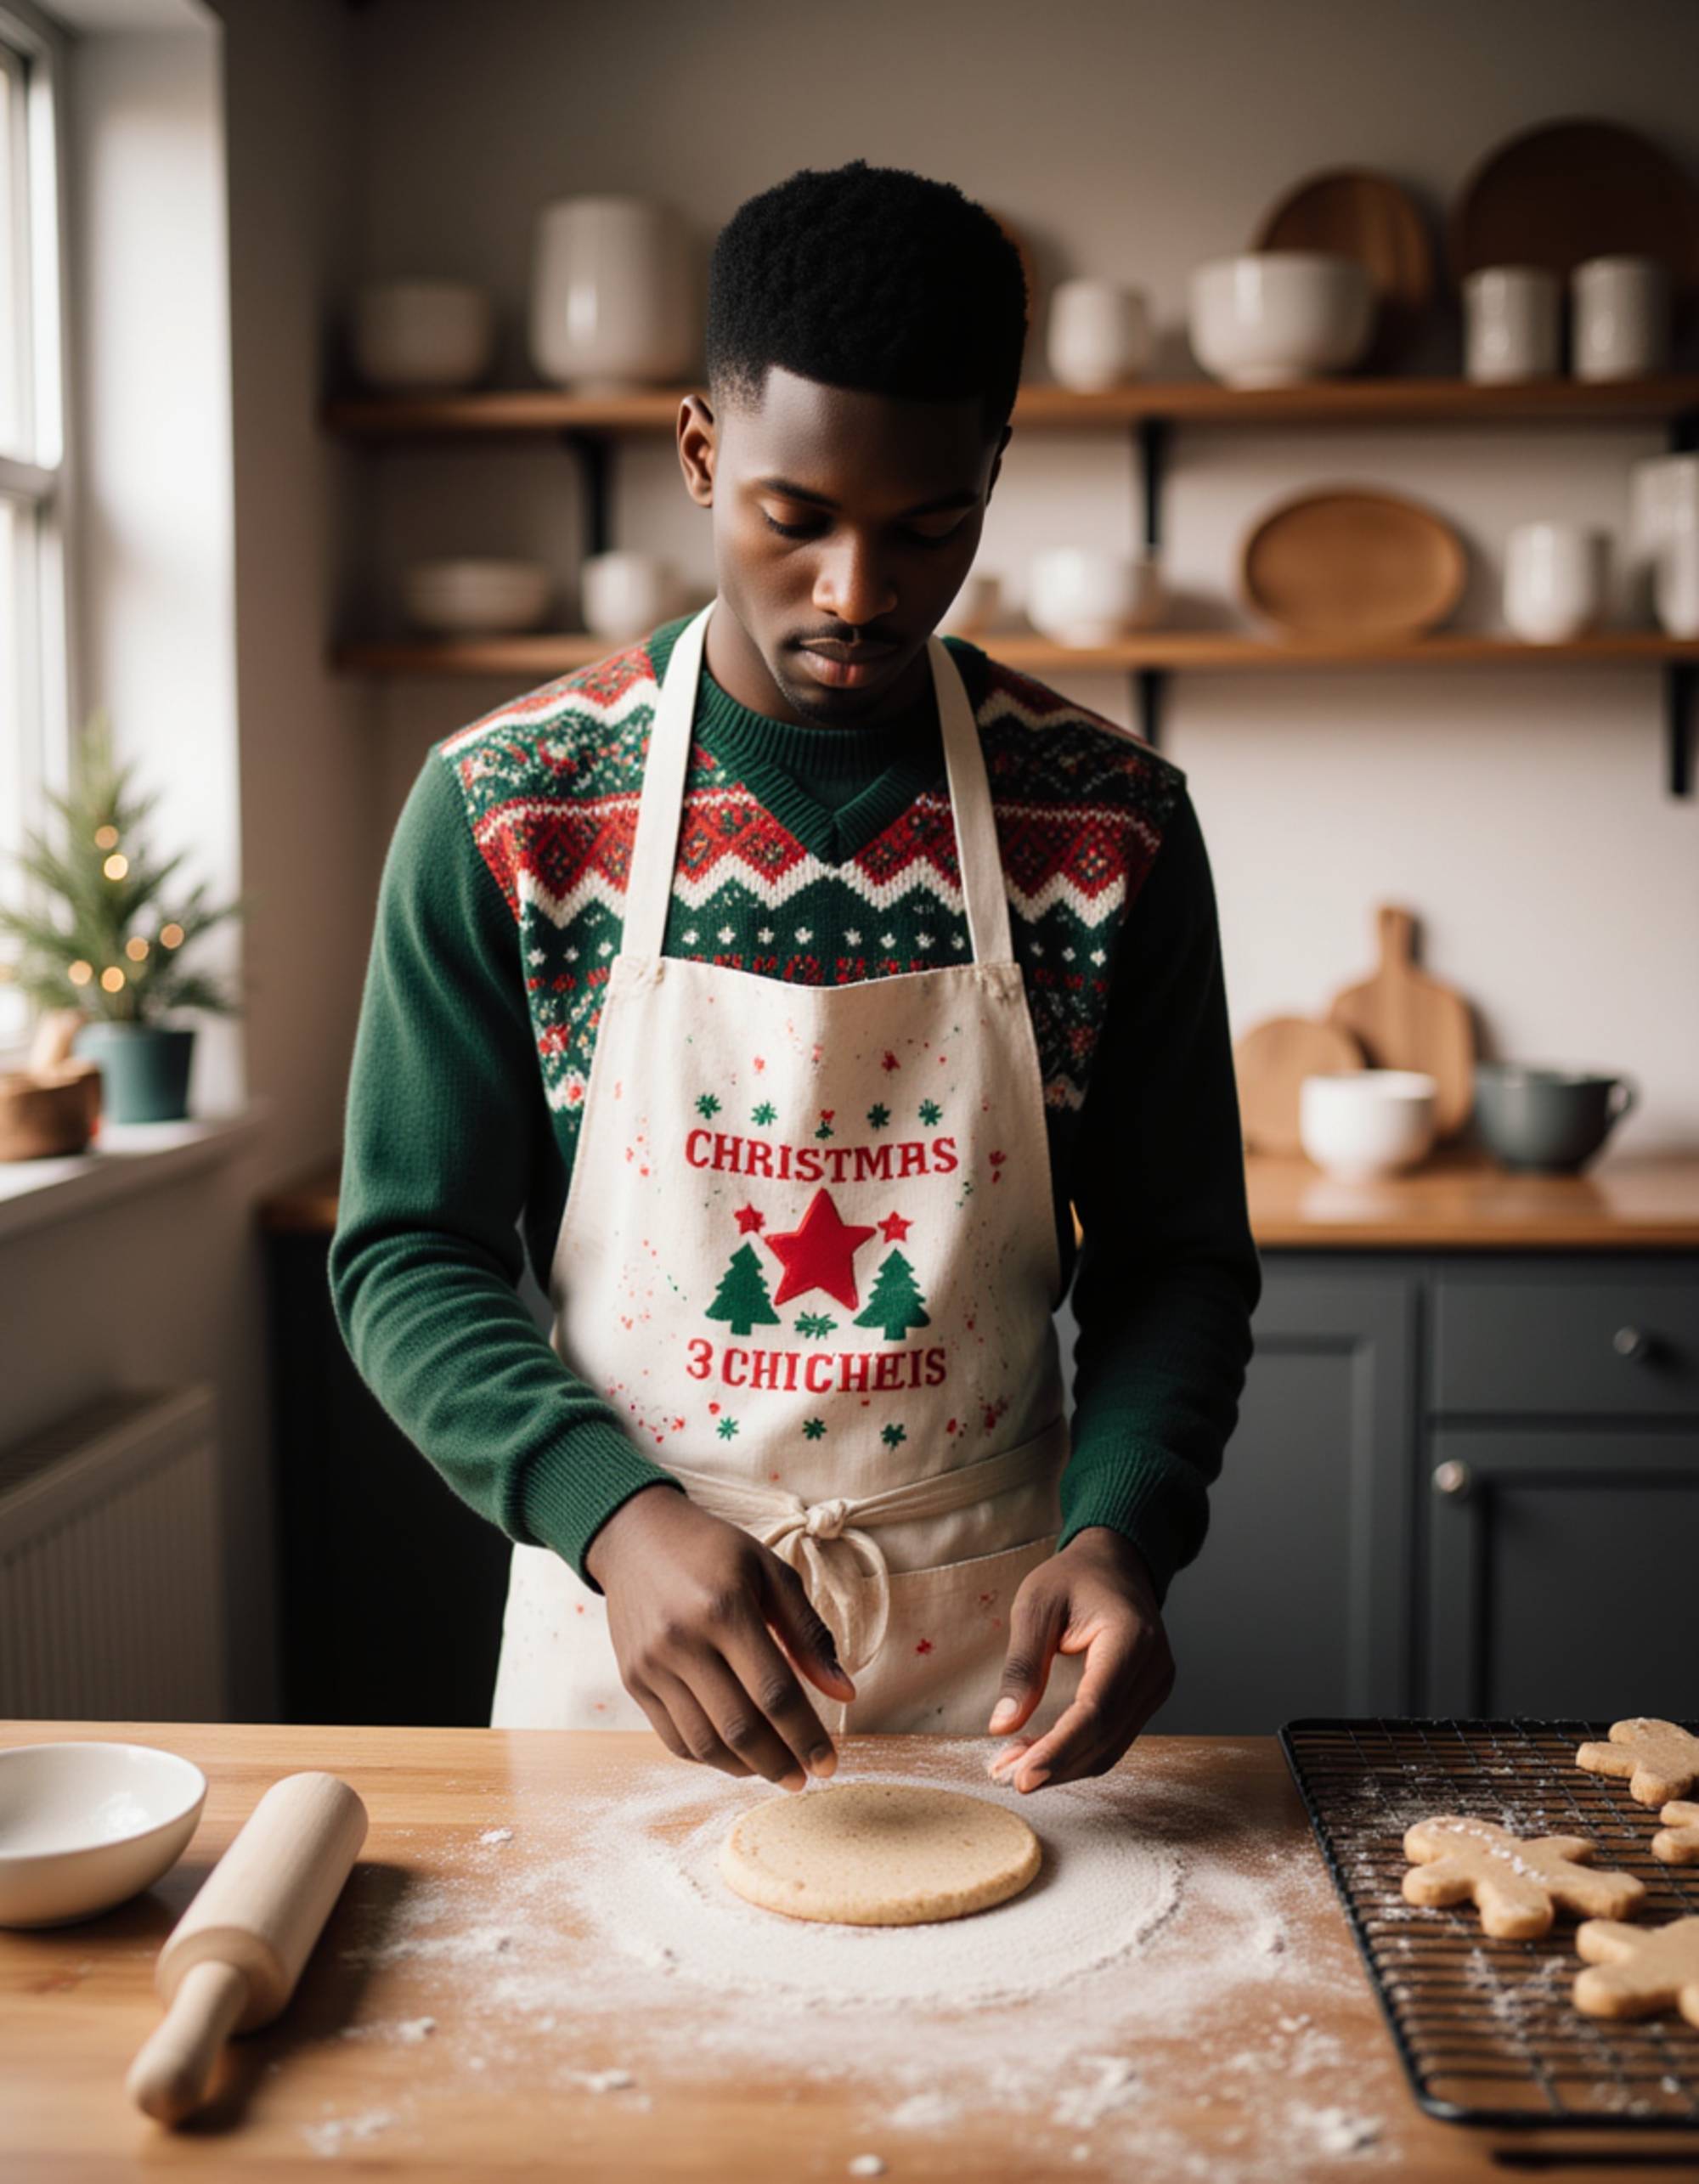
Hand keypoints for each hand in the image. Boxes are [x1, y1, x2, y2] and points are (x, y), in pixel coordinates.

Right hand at [585, 1484, 856, 1789]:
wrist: (636, 1536)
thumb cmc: (714, 1551)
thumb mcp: (771, 1573)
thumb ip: (809, 1634)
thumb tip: (845, 1693)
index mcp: (725, 1609)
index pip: (774, 1692)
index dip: (806, 1736)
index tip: (829, 1763)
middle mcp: (683, 1641)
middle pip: (739, 1727)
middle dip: (780, 1763)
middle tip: (806, 1777)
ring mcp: (652, 1665)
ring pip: (704, 1742)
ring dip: (746, 1768)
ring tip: (776, 1770)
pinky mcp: (633, 1681)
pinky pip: (674, 1737)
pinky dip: (709, 1757)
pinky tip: (737, 1756)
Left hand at [984, 1527, 1173, 1792]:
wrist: (1115, 1563)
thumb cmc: (1072, 1578)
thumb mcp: (1035, 1605)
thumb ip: (1022, 1664)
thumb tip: (1002, 1725)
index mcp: (1130, 1638)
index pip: (1096, 1710)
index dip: (1059, 1749)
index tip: (1023, 1777)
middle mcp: (1155, 1667)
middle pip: (1104, 1737)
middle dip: (1055, 1764)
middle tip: (1005, 1775)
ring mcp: (1157, 1685)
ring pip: (1110, 1747)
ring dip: (1063, 1765)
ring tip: (1013, 1768)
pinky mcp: (1149, 1698)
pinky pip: (1114, 1737)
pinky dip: (1077, 1753)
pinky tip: (1040, 1754)